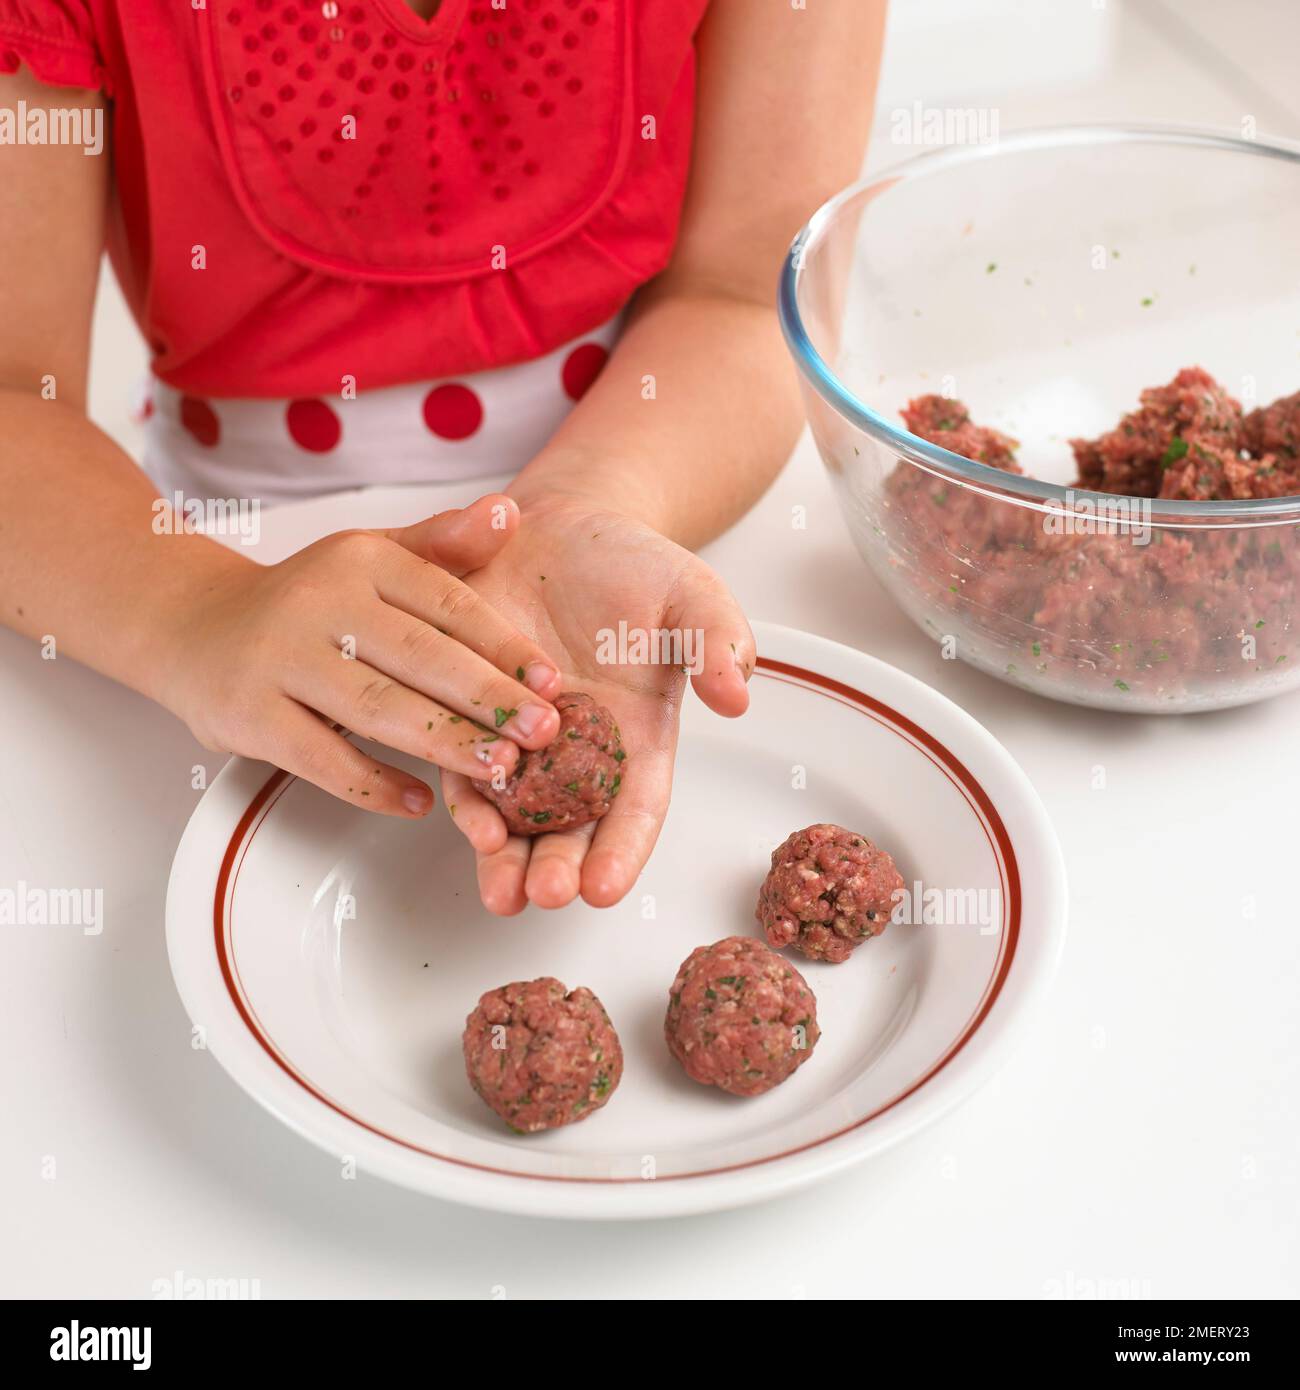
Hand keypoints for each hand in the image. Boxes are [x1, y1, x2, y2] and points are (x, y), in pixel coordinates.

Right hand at [158, 495, 566, 815]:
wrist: (192, 625)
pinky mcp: (248, 715)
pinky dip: (373, 784)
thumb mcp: (372, 558)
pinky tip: (420, 802)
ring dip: (444, 743)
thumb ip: (443, 544)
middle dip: (488, 698)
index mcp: (361, 560)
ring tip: (500, 769)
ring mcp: (279, 660)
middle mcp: (319, 602)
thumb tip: (509, 514)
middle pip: (418, 657)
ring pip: (376, 709)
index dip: (503, 645)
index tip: (551, 682)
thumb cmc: (307, 600)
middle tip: (543, 732)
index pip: (446, 602)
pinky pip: (321, 758)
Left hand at [440, 497, 753, 912]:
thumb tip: (736, 695)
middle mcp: (580, 753)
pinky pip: (463, 764)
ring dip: (505, 857)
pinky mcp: (469, 713)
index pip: (636, 808)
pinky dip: (466, 798)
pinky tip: (466, 821)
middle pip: (571, 828)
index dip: (623, 851)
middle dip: (559, 867)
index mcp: (639, 737)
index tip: (608, 886)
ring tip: (501, 890)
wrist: (560, 527)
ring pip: (514, 814)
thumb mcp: (692, 594)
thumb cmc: (632, 565)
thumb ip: (718, 640)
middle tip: (549, 893)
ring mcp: (522, 740)